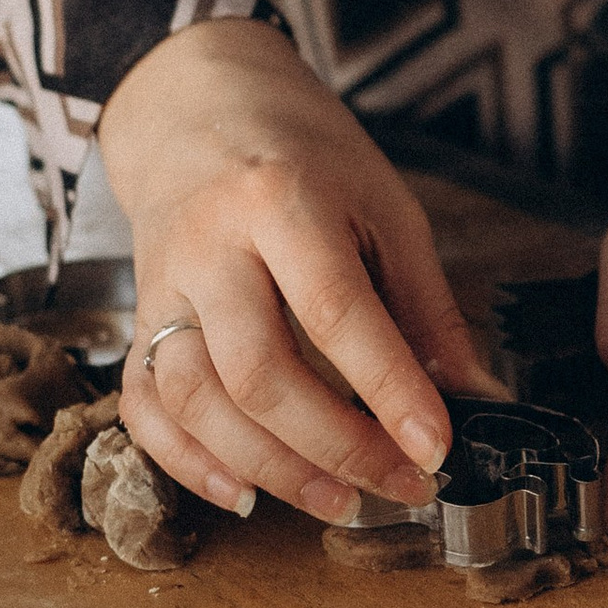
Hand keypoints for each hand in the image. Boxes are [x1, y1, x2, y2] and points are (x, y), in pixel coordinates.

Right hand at [102, 19, 503, 521]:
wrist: (194, 106)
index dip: (389, 389)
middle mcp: (210, 245)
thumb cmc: (304, 153)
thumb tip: (473, 395)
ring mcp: (162, 285)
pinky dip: (189, 462)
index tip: (436, 447)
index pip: (336, 310)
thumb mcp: (382, 202)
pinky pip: (143, 408)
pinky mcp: (135, 318)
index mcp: (282, 199)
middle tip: (400, 484)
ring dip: (272, 469)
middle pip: (261, 371)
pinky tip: (245, 493)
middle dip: (338, 446)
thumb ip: (424, 302)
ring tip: (340, 501)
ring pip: (198, 402)